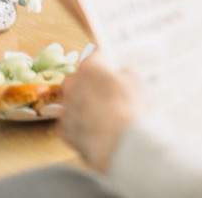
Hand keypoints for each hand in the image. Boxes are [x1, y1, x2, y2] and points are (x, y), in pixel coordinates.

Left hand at [59, 53, 140, 171]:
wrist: (121, 145)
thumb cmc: (132, 110)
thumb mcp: (138, 84)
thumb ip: (125, 74)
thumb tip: (120, 74)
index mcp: (92, 68)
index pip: (96, 56)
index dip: (106, 62)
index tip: (113, 67)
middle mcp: (73, 85)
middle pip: (80, 78)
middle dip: (91, 82)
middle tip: (108, 91)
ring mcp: (66, 108)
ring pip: (73, 100)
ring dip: (84, 103)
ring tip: (104, 113)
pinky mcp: (64, 130)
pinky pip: (71, 121)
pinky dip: (81, 123)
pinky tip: (97, 129)